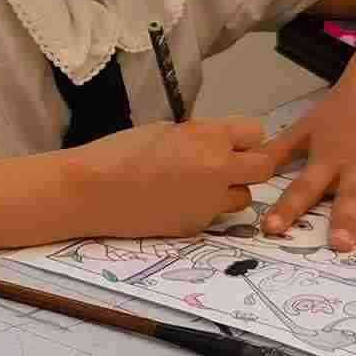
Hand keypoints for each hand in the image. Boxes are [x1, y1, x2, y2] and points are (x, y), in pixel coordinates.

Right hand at [70, 118, 283, 237]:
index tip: (228, 142)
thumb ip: (200, 136)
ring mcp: (210, 202)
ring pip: (244, 198)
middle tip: (226, 165)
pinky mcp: (196, 226)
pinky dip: (203, 209)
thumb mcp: (167, 130)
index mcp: (209, 138)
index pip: (255, 132)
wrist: (91, 191)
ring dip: (230, 190)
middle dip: (250, 165)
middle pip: (264, 168)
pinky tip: (175, 203)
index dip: (243, 138)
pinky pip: (215, 216)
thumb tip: (218, 143)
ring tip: (199, 186)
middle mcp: (218, 170)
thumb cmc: (121, 151)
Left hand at [258, 80, 355, 250]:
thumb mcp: (308, 125)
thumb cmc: (345, 102)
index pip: (302, 187)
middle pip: (351, 196)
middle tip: (341, 244)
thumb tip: (249, 167)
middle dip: (346, 219)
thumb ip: (279, 151)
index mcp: (329, 158)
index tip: (272, 228)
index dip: (287, 207)